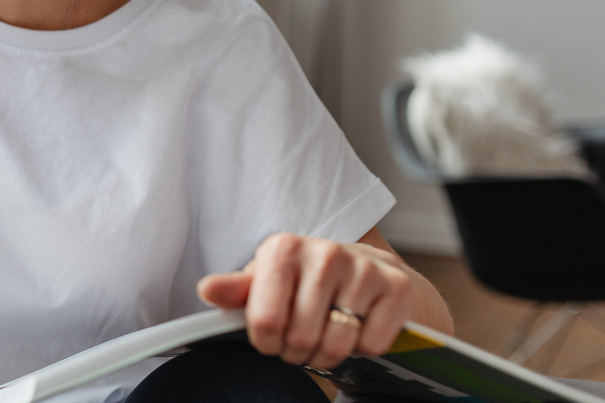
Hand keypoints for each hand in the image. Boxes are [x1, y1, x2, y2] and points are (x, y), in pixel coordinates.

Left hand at [196, 233, 415, 369]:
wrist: (367, 270)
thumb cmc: (305, 279)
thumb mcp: (265, 280)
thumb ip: (235, 290)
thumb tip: (207, 290)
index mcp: (283, 249)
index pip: (265, 322)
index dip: (266, 342)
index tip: (271, 336)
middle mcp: (324, 253)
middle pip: (300, 338)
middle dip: (297, 351)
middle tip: (301, 339)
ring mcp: (363, 268)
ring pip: (336, 345)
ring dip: (328, 355)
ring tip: (325, 336)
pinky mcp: (397, 287)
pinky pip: (371, 345)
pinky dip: (362, 349)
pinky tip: (357, 327)